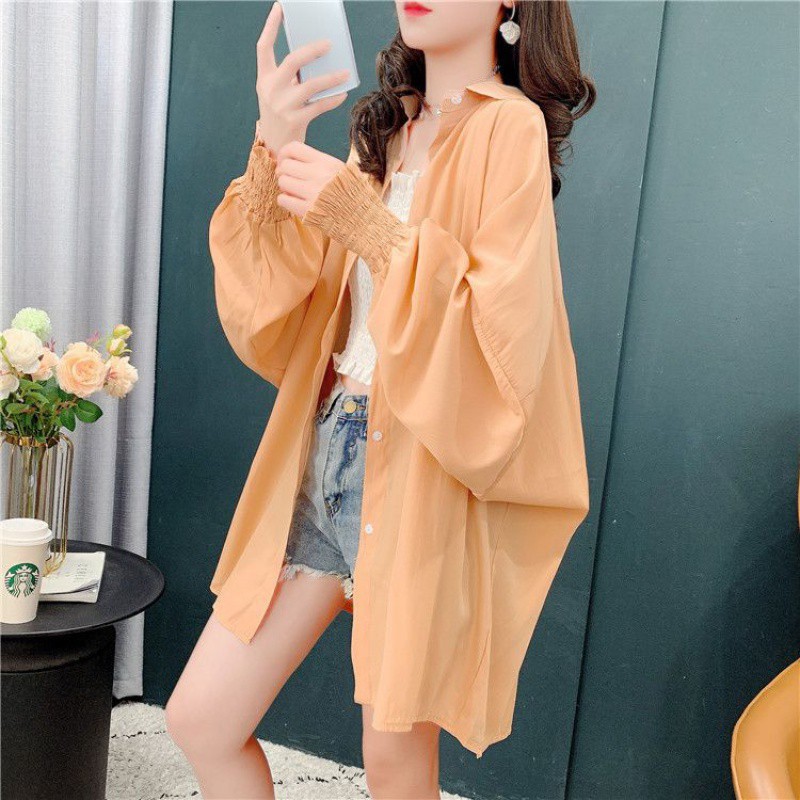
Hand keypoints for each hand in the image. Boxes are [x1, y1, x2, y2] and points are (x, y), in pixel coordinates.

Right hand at [256, 1, 350, 151]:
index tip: (280, 7)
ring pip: (310, 86)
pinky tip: (342, 93)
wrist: (275, 146)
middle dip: (311, 50)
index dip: (271, 26)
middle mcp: (270, 90)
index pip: (263, 47)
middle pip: (291, 61)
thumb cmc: (281, 114)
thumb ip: (290, 76)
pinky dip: (332, 99)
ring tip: (345, 73)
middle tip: (329, 44)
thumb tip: (317, 58)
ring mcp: (282, 106)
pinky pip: (319, 106)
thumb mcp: (277, 92)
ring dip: (331, 78)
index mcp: (263, 79)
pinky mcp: (295, 121)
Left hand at [274, 141, 346, 217]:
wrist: (361, 217)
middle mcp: (317, 175)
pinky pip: (283, 199)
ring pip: (282, 182)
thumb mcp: (339, 169)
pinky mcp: (306, 210)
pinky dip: (285, 200)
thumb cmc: (350, 194)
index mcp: (326, 162)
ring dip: (286, 187)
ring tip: (296, 192)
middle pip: (285, 166)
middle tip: (291, 179)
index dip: (284, 153)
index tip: (284, 160)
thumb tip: (289, 161)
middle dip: (284, 173)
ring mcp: (311, 193)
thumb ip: (317, 163)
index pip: (294, 148)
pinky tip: (295, 202)